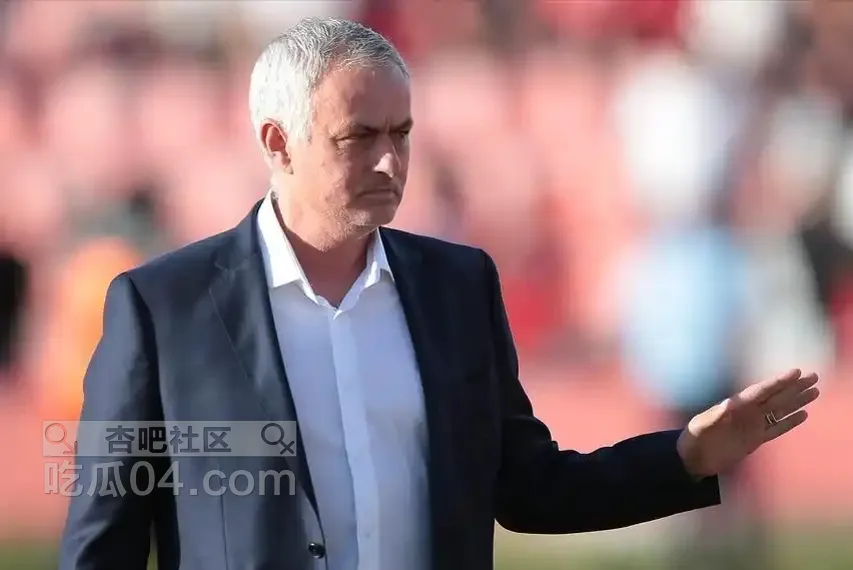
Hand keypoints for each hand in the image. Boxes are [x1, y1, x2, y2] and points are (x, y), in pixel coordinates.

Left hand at [676, 369, 819, 477]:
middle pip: (777, 396)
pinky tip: (803, 414)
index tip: (795, 372)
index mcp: (737, 406)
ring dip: (797, 401)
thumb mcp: (702, 426)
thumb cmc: (694, 439)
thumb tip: (728, 404)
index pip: (762, 390)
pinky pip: (777, 429)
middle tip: (814, 376)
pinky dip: (790, 422)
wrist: (693, 458)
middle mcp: (748, 412)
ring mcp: (753, 425)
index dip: (779, 381)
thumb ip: (715, 416)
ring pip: (781, 410)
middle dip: (795, 387)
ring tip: (815, 391)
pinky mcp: (755, 440)